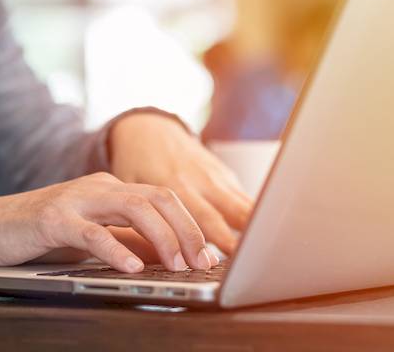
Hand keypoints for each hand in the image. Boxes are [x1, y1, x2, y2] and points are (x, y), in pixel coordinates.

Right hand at [0, 173, 219, 271]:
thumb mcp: (94, 235)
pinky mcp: (53, 218)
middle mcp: (99, 188)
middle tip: (204, 262)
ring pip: (133, 207)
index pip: (164, 198)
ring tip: (177, 265)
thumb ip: (128, 240)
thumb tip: (169, 256)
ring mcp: (76, 199)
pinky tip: (131, 267)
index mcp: (112, 189)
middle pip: (157, 197)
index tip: (211, 255)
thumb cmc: (43, 233)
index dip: (192, 225)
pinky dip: (115, 249)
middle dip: (187, 229)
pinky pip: (91, 231)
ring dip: (162, 237)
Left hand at [109, 113, 253, 253]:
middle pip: (228, 213)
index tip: (225, 261)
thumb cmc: (136, 162)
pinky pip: (243, 198)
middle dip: (239, 241)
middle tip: (248, 265)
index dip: (216, 240)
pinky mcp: (224, 173)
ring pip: (243, 204)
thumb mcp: (130, 188)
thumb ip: (143, 217)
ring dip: (253, 229)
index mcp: (175, 185)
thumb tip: (147, 256)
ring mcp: (215, 176)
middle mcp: (200, 180)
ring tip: (262, 253)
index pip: (201, 218)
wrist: (150, 129)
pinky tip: (259, 237)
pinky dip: (253, 217)